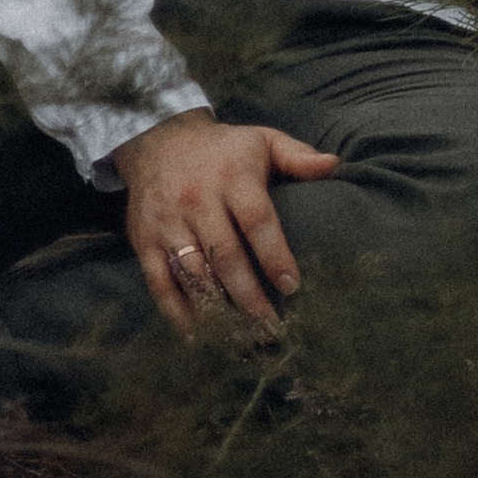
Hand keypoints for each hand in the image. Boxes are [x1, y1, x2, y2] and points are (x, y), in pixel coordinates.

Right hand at [111, 107, 336, 337]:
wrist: (159, 140)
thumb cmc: (223, 149)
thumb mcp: (262, 140)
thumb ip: (297, 156)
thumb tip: (333, 164)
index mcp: (233, 177)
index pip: (257, 220)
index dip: (274, 255)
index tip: (292, 286)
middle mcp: (198, 200)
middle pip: (225, 256)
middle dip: (249, 297)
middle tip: (270, 328)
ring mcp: (169, 222)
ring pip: (194, 275)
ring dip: (218, 310)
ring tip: (242, 337)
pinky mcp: (144, 240)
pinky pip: (160, 283)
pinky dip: (176, 313)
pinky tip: (197, 335)